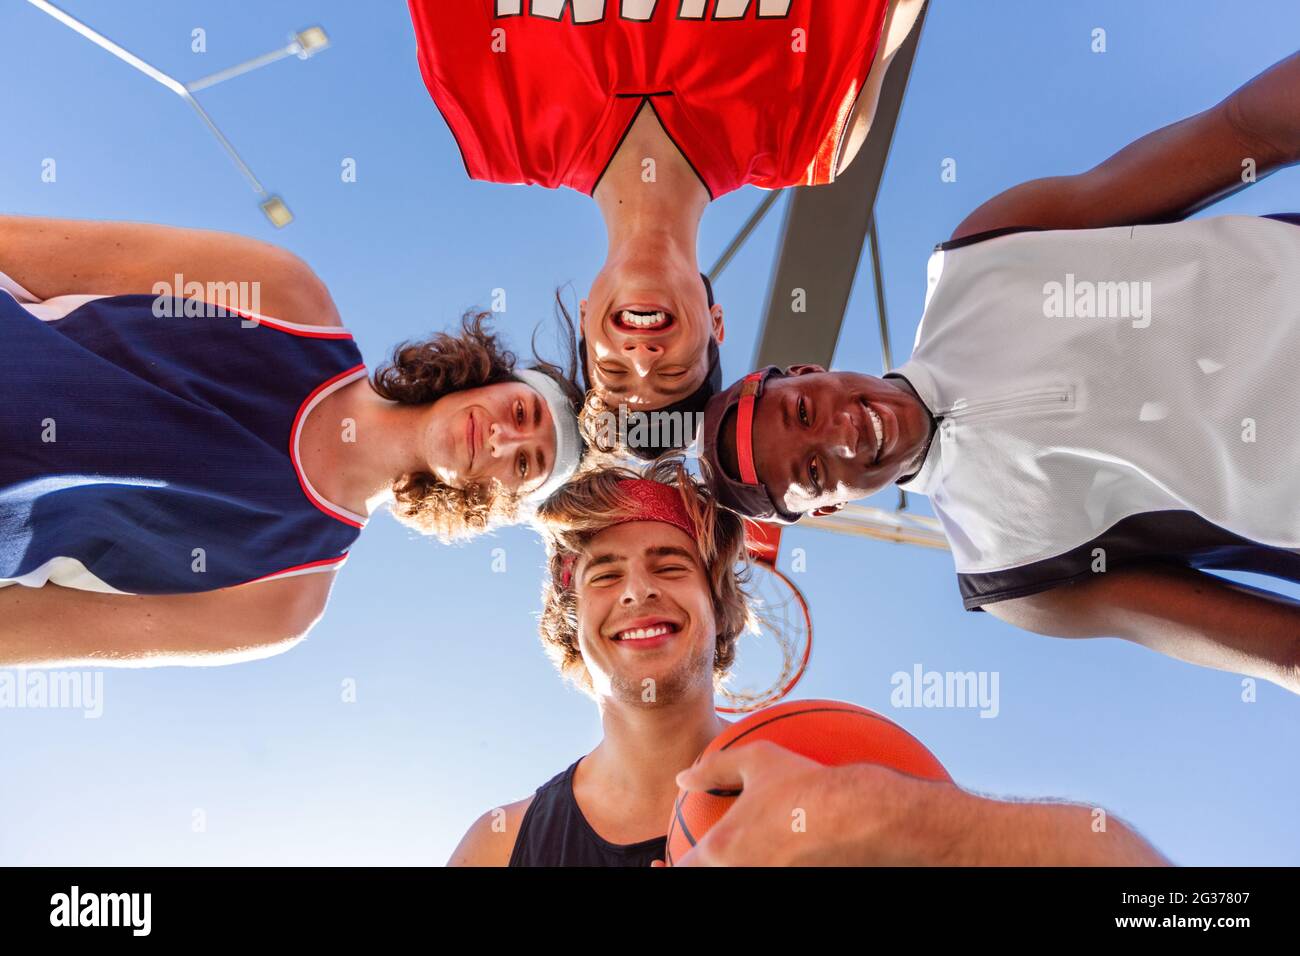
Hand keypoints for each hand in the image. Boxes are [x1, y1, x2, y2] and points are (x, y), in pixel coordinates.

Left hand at [672, 741, 911, 865]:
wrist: (860, 817)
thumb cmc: (806, 783)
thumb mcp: (756, 760)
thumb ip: (713, 769)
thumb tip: (682, 777)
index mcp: (723, 850)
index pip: (681, 871)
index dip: (664, 871)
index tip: (657, 865)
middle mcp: (741, 875)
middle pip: (704, 882)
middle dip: (691, 875)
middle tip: (685, 867)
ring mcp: (768, 883)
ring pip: (735, 880)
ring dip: (725, 871)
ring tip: (727, 860)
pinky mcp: (793, 885)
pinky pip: (767, 877)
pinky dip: (757, 867)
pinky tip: (768, 856)